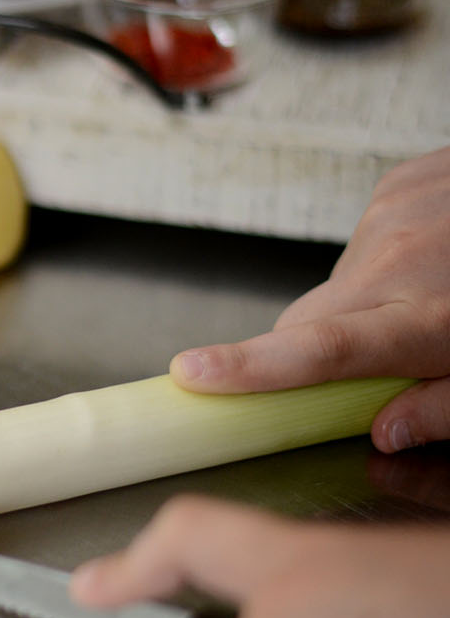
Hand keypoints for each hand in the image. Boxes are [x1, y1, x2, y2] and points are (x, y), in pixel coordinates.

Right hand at [169, 146, 449, 453]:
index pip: (320, 349)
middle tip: (364, 367)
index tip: (193, 375)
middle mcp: (397, 260)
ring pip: (339, 283)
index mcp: (426, 315)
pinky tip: (430, 258)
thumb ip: (446, 405)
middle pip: (309, 321)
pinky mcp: (394, 184)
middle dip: (317, 351)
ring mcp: (391, 215)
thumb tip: (383, 433)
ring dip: (364, 303)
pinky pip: (364, 241)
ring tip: (424, 298)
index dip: (251, 366)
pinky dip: (384, 260)